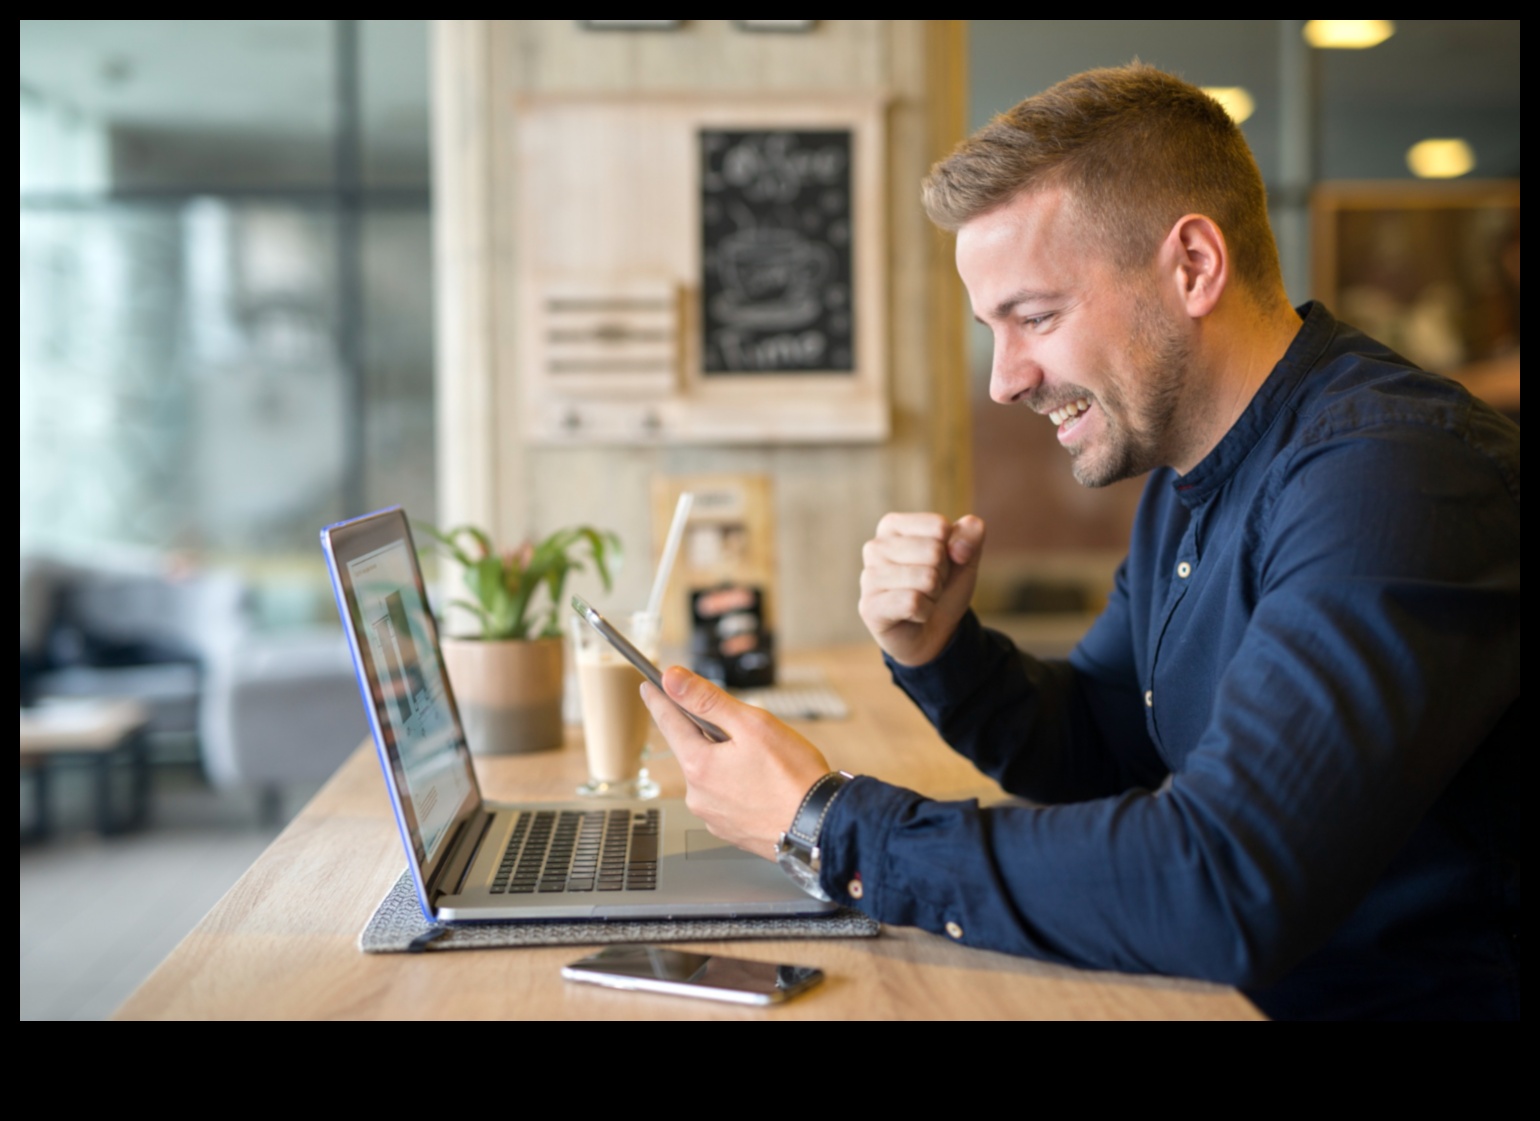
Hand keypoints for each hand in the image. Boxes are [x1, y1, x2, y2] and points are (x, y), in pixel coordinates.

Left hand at [641, 666, 830, 858]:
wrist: (822, 827)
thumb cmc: (794, 777)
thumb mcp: (752, 724)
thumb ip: (708, 700)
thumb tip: (672, 680)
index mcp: (698, 766)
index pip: (669, 722)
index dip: (659, 700)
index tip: (649, 686)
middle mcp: (698, 795)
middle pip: (692, 748)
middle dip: (709, 733)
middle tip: (742, 728)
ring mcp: (713, 816)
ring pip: (711, 774)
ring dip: (726, 761)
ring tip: (763, 762)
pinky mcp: (730, 830)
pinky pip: (725, 797)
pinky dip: (738, 785)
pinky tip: (763, 784)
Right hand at [858, 512, 985, 666]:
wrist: (934, 631)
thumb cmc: (943, 586)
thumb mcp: (965, 556)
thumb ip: (971, 534)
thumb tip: (959, 546)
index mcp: (893, 526)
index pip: (939, 526)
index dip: (951, 549)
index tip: (939, 563)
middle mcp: (875, 547)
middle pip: (934, 551)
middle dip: (942, 574)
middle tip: (929, 586)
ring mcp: (869, 577)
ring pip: (926, 578)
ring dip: (934, 594)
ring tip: (921, 598)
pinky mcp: (869, 607)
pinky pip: (913, 602)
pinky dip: (925, 612)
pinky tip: (913, 615)